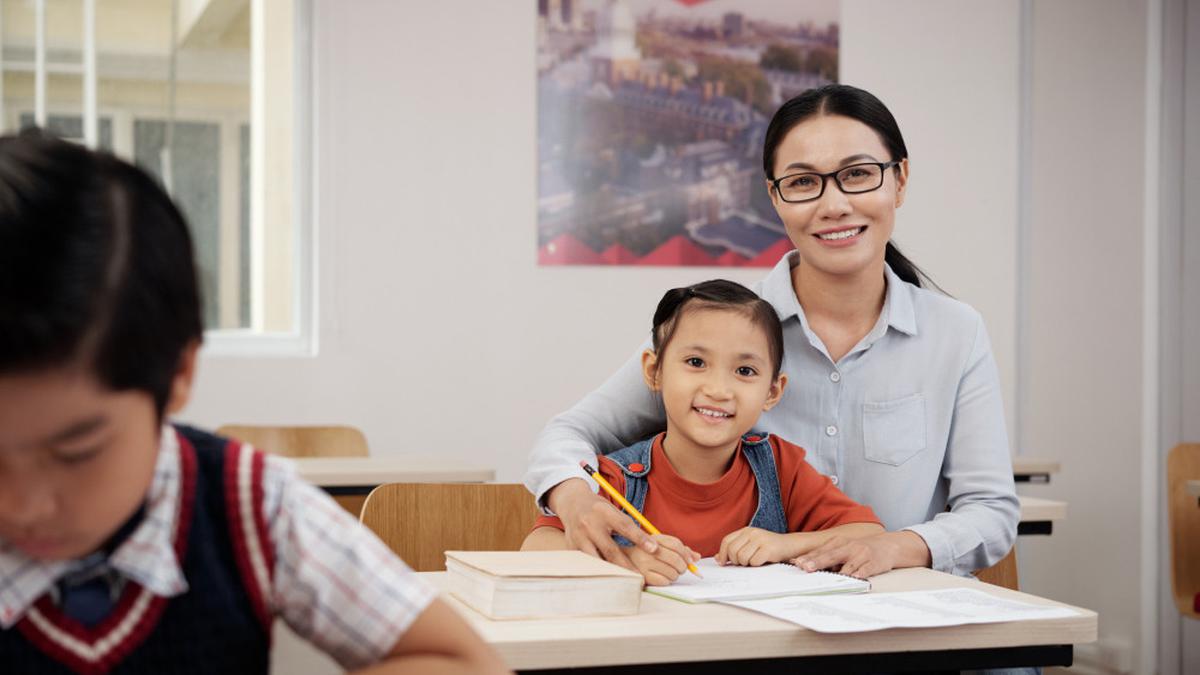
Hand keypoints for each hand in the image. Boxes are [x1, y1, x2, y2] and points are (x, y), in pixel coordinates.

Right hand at [547, 478, 656, 569]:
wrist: (572, 503)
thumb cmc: (599, 510)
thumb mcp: (613, 511)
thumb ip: (628, 527)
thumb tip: (650, 545)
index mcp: (603, 512)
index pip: (625, 526)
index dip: (640, 539)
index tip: (654, 549)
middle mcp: (589, 524)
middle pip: (610, 550)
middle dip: (627, 566)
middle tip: (640, 578)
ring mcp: (578, 537)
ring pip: (597, 561)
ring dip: (612, 572)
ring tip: (625, 583)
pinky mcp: (572, 547)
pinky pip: (587, 564)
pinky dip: (599, 571)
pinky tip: (608, 579)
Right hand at [627, 534, 700, 585]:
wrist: (625, 560)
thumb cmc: (648, 552)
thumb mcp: (662, 545)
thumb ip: (680, 549)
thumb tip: (696, 558)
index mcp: (654, 538)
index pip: (676, 544)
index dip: (686, 554)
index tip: (691, 561)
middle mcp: (648, 549)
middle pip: (675, 559)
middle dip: (683, 567)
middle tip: (682, 569)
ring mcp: (644, 563)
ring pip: (672, 572)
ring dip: (675, 575)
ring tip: (671, 573)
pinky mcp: (642, 576)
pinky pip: (664, 581)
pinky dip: (667, 581)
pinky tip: (663, 578)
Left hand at [715, 527, 792, 566]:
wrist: (790, 545)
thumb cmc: (768, 547)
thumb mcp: (750, 545)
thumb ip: (735, 550)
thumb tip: (718, 558)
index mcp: (745, 530)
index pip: (726, 541)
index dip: (722, 553)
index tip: (723, 562)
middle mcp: (752, 532)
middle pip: (732, 551)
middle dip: (736, 561)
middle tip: (744, 563)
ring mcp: (760, 539)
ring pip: (742, 557)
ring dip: (747, 564)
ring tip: (754, 561)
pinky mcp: (768, 548)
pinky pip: (754, 562)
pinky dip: (756, 565)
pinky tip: (762, 561)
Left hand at [790, 531, 929, 578]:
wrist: (888, 545)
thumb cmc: (860, 549)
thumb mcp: (843, 548)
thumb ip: (826, 555)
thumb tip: (803, 563)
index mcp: (839, 543)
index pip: (820, 551)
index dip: (808, 557)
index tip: (796, 563)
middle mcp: (849, 547)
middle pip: (830, 556)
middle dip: (817, 562)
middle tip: (805, 568)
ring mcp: (862, 555)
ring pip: (847, 565)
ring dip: (836, 572)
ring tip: (825, 579)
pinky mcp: (874, 563)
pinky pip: (865, 570)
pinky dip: (858, 574)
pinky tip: (852, 578)